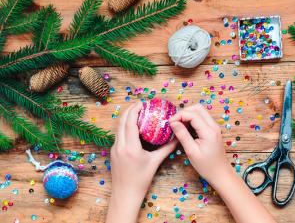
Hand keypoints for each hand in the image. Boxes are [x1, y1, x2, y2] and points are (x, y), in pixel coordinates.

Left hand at [107, 102, 177, 222]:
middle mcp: (119, 146)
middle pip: (121, 121)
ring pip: (118, 127)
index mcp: (130, 147)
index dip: (135, 110)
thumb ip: (166, 149)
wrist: (125, 195)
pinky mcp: (113, 152)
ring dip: (126, 118)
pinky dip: (124, 127)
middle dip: (129, 110)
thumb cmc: (141, 180)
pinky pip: (118, 134)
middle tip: (140, 104)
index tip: (142, 103)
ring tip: (137, 113)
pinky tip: (133, 127)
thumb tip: (177, 138)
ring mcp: (114, 149)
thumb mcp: (155, 163)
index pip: (130, 122)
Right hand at [169, 104, 230, 183]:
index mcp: (209, 131)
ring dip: (188, 114)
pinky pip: (202, 118)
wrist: (221, 174)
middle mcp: (213, 126)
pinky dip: (192, 119)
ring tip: (179, 125)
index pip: (192, 114)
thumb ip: (182, 135)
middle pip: (198, 108)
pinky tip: (186, 128)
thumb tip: (173, 122)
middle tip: (174, 122)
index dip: (179, 115)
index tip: (169, 123)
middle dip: (184, 112)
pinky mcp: (213, 130)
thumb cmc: (206, 166)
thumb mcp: (191, 151)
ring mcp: (214, 127)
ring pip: (200, 111)